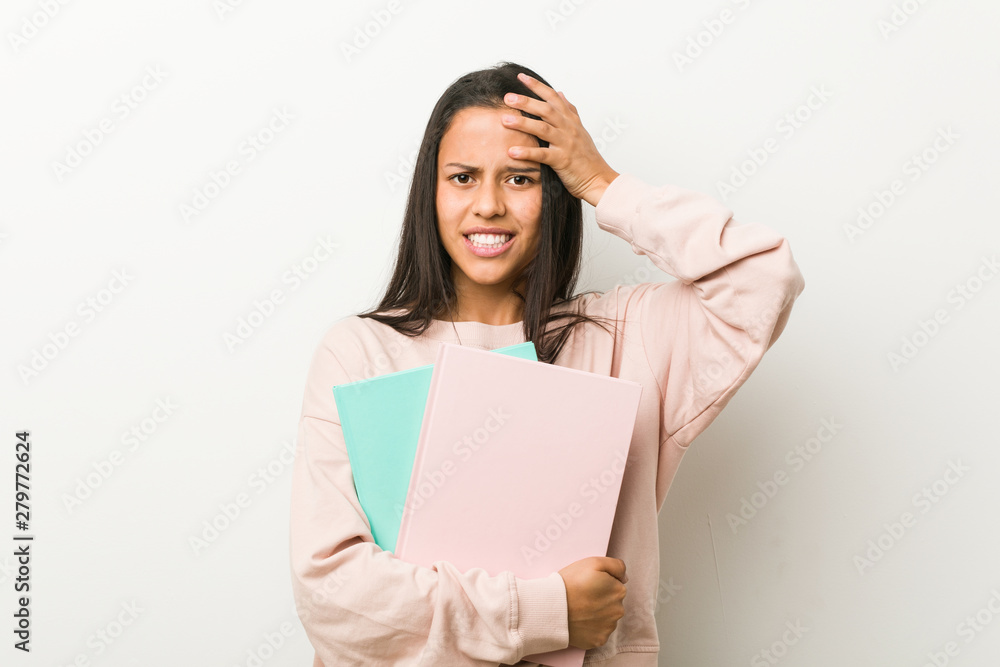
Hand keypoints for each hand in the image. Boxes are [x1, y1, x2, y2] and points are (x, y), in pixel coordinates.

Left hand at [502, 73, 619, 207]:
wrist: (600, 180)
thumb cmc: (587, 159)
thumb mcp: (580, 130)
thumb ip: (569, 111)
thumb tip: (560, 93)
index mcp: (570, 121)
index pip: (553, 97)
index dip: (537, 86)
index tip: (521, 77)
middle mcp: (569, 129)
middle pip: (546, 110)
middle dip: (526, 102)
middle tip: (507, 97)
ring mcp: (566, 144)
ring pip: (543, 129)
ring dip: (523, 123)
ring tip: (505, 120)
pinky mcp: (563, 161)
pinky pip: (543, 155)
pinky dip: (527, 152)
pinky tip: (512, 152)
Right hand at [557, 556, 627, 649]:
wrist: (552, 607)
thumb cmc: (571, 582)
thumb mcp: (594, 562)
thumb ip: (616, 566)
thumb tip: (624, 578)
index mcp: (619, 591)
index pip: (615, 586)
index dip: (601, 584)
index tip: (588, 585)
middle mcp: (618, 611)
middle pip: (612, 603)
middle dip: (601, 599)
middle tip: (583, 596)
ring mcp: (609, 627)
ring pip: (606, 618)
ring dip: (597, 614)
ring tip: (579, 609)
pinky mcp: (598, 640)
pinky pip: (598, 632)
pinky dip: (591, 628)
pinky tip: (580, 620)